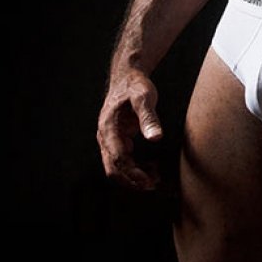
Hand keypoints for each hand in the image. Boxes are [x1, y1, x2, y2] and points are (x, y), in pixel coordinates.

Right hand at [97, 69, 162, 189]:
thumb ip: (149, 117)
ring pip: (116, 167)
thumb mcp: (144, 97)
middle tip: (152, 185)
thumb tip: (156, 138)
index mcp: (108, 127)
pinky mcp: (116, 140)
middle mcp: (105, 136)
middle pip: (113, 168)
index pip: (117, 158)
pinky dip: (134, 168)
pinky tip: (151, 168)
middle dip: (131, 179)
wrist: (127, 77)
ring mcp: (108, 139)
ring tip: (154, 179)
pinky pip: (122, 160)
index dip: (132, 172)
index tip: (148, 180)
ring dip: (133, 176)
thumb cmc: (135, 85)